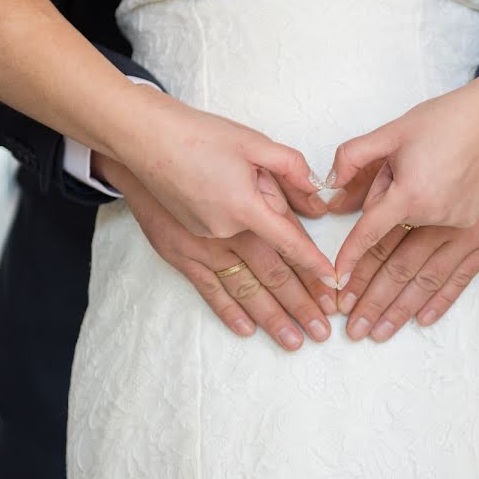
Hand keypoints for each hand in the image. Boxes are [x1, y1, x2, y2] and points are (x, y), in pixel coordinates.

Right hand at [95, 155, 338, 351]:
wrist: (144, 142)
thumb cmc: (198, 137)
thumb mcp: (252, 142)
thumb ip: (290, 168)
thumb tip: (317, 196)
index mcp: (246, 206)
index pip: (289, 243)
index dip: (314, 267)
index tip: (334, 288)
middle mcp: (226, 234)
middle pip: (272, 275)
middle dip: (301, 304)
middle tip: (322, 330)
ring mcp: (202, 248)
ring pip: (244, 289)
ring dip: (270, 317)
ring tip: (293, 341)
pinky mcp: (181, 254)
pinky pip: (209, 289)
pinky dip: (228, 311)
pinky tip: (247, 329)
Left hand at [336, 120, 478, 340]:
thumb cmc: (444, 122)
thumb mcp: (393, 130)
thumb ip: (355, 156)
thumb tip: (329, 187)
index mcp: (412, 193)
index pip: (372, 235)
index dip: (350, 260)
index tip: (334, 283)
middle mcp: (438, 219)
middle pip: (398, 268)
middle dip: (371, 300)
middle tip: (351, 327)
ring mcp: (464, 231)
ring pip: (425, 279)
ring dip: (400, 309)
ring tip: (378, 332)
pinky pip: (459, 276)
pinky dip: (440, 299)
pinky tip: (421, 319)